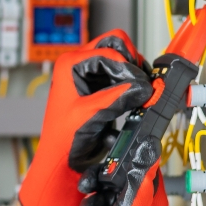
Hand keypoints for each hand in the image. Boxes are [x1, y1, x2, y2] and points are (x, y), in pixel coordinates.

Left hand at [18, 30, 151, 205]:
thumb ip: (116, 98)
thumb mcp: (90, 115)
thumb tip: (142, 86)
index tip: (141, 86)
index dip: (127, 68)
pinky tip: (136, 97)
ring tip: (140, 93)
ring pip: (121, 59)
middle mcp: (78, 64)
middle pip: (115, 46)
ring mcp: (90, 74)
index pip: (108, 51)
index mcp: (69, 64)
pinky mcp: (100, 87)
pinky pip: (122, 75)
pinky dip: (132, 83)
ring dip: (133, 73)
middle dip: (131, 63)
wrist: (62, 160)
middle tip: (141, 83)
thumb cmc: (63, 139)